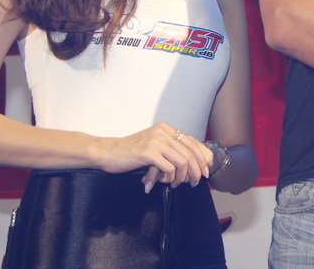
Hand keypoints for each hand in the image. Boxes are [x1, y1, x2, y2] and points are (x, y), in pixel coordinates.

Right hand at [94, 122, 212, 191]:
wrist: (108, 153)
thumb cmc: (131, 153)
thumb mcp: (154, 145)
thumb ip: (170, 149)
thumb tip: (191, 163)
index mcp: (167, 129)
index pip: (192, 143)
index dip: (202, 158)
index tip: (205, 172)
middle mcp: (164, 132)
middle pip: (190, 153)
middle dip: (196, 170)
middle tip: (196, 182)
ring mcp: (156, 141)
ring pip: (182, 162)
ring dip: (182, 177)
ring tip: (176, 185)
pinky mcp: (148, 153)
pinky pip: (169, 168)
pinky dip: (169, 178)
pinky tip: (162, 183)